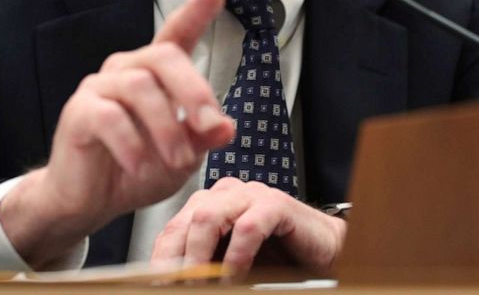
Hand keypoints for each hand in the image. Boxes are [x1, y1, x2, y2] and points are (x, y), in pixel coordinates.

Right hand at [0, 0, 234, 269]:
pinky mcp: (78, 112)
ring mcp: (100, 87)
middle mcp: (127, 69)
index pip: (177, 32)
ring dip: (166, 127)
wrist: (91, 202)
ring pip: (139, 87)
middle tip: (210, 127)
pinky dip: (131, 143)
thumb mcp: (182, 157)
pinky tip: (140, 166)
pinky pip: (108, 116)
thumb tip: (227, 127)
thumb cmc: (139, 170)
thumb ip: (202, 138)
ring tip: (177, 161)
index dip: (196, 10)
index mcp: (155, 72)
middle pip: (163, 56)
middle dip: (193, 91)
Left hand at [151, 178, 346, 279]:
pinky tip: (236, 277)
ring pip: (209, 217)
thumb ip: (205, 268)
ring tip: (202, 284)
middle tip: (176, 287)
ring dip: (200, 258)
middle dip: (175, 260)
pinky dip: (237, 258)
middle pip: (185, 220)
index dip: (161, 259)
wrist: (323, 252)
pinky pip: (247, 227)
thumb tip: (176, 285)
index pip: (173, 228)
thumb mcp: (230, 265)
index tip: (155, 285)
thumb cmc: (278, 258)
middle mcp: (227, 194)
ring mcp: (252, 195)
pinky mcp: (276, 204)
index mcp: (211, 204)